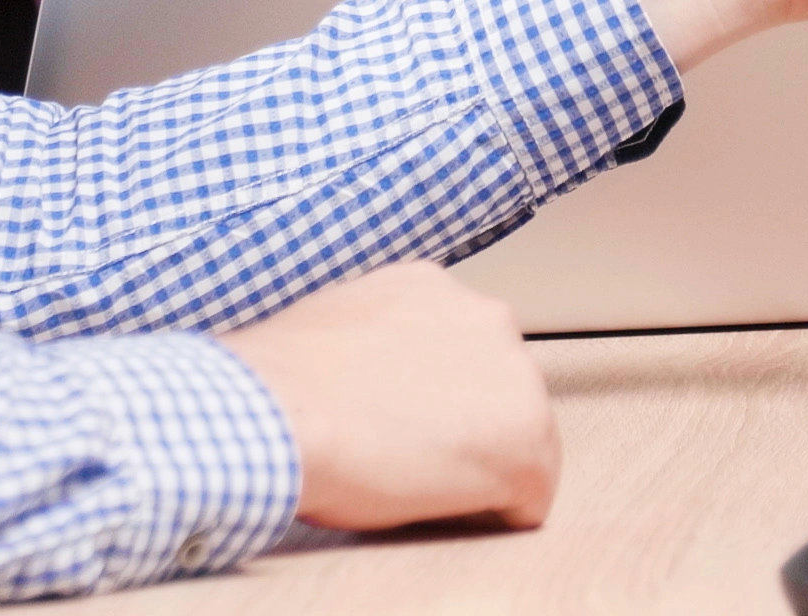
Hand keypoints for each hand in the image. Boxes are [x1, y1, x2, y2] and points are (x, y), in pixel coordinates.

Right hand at [216, 262, 557, 531]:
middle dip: (460, 427)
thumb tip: (367, 376)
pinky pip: (527, 501)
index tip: (390, 423)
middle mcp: (489, 321)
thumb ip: (375, 342)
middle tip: (398, 456)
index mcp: (435, 291)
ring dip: (475, 468)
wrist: (280, 414)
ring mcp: (518, 383)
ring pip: (517, 444)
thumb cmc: (282, 386)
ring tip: (409, 482)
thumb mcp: (334, 331)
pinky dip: (490, 515)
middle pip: (494, 395)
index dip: (425, 401)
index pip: (457, 355)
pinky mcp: (528, 450)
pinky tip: (434, 508)